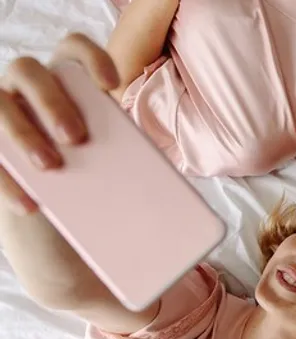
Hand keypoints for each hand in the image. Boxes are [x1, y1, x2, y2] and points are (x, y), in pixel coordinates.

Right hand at [0, 33, 118, 214]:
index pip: (72, 47)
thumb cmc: (91, 163)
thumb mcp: (105, 151)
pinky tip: (29, 204)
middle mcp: (24, 83)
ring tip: (50, 166)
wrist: (62, 197)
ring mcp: (0, 105)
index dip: (91, 57)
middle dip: (52, 102)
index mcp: (61, 75)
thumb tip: (150, 174)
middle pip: (29, 71)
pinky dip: (8, 182)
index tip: (112, 85)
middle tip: (76, 137)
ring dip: (23, 133)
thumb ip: (119, 147)